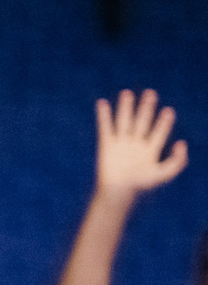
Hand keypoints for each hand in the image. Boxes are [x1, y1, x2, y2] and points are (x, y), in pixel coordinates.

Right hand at [93, 88, 186, 202]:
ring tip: (127, 93)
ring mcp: (121, 144)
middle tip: (151, 93)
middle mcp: (135, 144)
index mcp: (149, 151)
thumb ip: (177, 161)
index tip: (169, 111)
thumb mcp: (164, 174)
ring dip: (126, 108)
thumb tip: (181, 143)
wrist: (118, 191)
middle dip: (146, 108)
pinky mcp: (106, 145)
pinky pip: (105, 127)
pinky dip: (103, 116)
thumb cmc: (140, 185)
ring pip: (124, 121)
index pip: (159, 133)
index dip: (164, 123)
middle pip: (142, 122)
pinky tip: (102, 104)